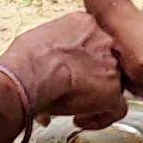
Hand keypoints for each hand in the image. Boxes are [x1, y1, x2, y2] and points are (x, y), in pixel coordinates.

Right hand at [0, 14, 127, 126]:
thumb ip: (53, 46)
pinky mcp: (112, 91)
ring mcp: (110, 65)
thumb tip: (47, 63)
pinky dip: (101, 118)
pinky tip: (80, 119)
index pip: (93, 41)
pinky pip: (117, 109)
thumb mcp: (38, 38)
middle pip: (105, 61)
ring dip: (96, 96)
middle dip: (90, 76)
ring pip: (114, 84)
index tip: (70, 69)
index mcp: (85, 24)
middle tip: (72, 87)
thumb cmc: (26, 58)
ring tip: (74, 106)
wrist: (30, 75)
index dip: (82, 59)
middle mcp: (103, 41)